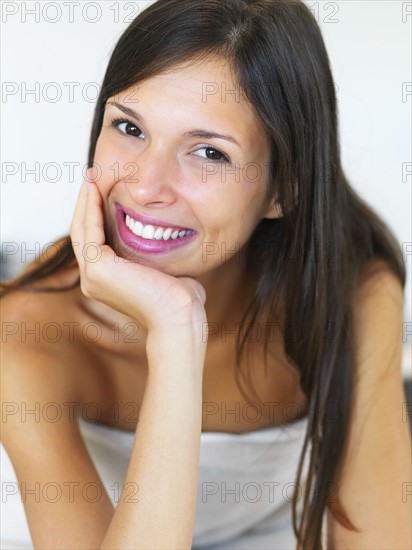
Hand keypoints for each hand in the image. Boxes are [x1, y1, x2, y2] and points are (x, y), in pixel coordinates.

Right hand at [70, 172, 206, 334]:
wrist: (180, 315)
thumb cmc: (179, 299)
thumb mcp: (163, 270)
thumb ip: (157, 257)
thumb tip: (170, 239)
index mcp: (105, 281)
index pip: (94, 241)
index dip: (95, 215)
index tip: (102, 190)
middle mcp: (92, 279)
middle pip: (82, 232)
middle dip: (86, 203)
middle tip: (91, 178)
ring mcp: (91, 276)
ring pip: (82, 228)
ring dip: (85, 201)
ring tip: (91, 178)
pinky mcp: (97, 269)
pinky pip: (90, 230)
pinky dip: (91, 208)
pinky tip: (96, 189)